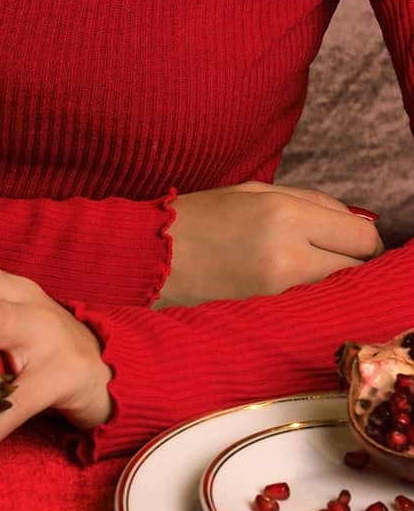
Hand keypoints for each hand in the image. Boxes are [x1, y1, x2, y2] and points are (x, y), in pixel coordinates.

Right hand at [155, 182, 384, 306]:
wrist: (148, 260)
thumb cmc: (199, 219)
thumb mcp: (254, 192)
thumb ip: (311, 202)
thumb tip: (355, 221)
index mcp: (284, 216)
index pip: (362, 236)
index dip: (363, 239)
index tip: (352, 241)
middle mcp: (287, 257)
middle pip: (358, 269)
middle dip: (353, 262)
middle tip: (331, 258)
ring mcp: (277, 295)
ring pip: (337, 294)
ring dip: (333, 284)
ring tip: (308, 274)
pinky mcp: (265, 319)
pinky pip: (309, 310)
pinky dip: (309, 302)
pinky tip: (289, 292)